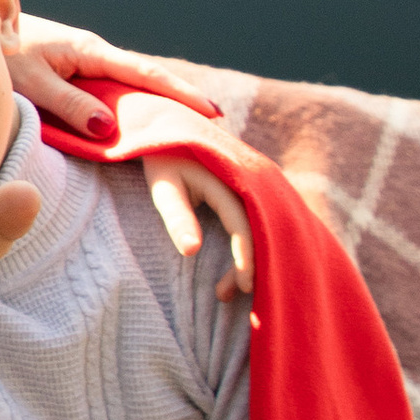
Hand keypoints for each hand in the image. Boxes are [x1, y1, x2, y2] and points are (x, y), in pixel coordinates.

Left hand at [11, 10, 212, 144]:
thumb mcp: (29, 82)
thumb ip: (66, 103)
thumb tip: (107, 127)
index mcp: (88, 50)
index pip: (144, 73)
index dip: (179, 92)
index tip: (212, 111)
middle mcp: (95, 54)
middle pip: (147, 80)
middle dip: (182, 100)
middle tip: (220, 129)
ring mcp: (88, 63)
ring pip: (132, 87)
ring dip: (161, 104)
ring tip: (197, 130)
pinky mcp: (77, 74)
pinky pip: (113, 92)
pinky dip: (135, 106)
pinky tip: (152, 124)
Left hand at [145, 158, 255, 301]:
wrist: (169, 124)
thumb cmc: (161, 157)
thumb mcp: (163, 186)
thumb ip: (177, 217)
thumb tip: (192, 251)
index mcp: (229, 178)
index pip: (243, 224)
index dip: (246, 256)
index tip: (244, 285)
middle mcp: (247, 182)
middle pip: (257, 231)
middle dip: (247, 266)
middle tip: (227, 296)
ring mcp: (250, 186)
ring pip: (258, 229)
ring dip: (247, 260)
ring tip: (224, 292)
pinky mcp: (248, 192)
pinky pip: (255, 223)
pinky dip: (248, 247)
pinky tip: (235, 271)